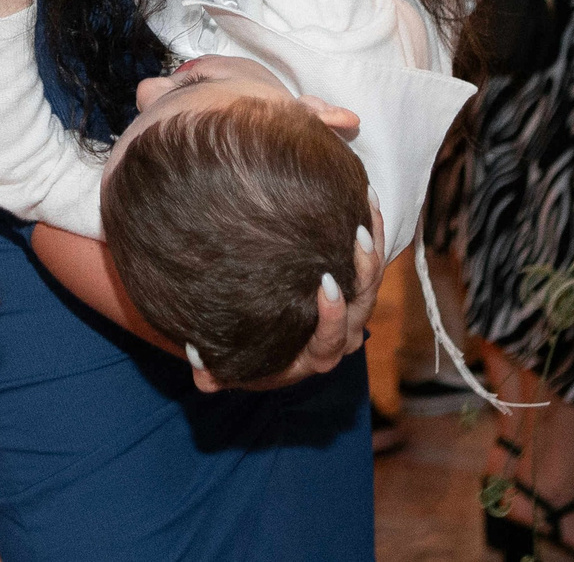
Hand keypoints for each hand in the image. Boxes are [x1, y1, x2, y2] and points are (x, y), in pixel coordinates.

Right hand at [202, 195, 385, 392]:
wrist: (274, 345)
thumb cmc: (250, 352)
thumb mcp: (231, 365)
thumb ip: (213, 372)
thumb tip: (199, 370)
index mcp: (313, 358)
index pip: (330, 340)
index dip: (333, 315)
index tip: (326, 284)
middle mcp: (340, 338)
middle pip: (362, 307)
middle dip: (364, 272)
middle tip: (358, 237)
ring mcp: (352, 313)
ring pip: (372, 283)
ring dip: (373, 248)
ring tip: (368, 211)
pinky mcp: (356, 290)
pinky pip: (372, 264)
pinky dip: (375, 234)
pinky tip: (369, 201)